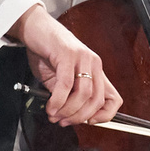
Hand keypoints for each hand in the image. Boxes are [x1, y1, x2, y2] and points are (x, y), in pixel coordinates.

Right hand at [10, 5, 122, 125]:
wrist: (35, 28)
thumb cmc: (47, 51)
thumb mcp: (60, 78)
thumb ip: (68, 95)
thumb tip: (66, 116)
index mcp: (96, 71)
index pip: (114, 99)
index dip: (105, 116)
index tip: (88, 123)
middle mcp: (94, 64)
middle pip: (97, 101)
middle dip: (80, 117)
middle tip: (64, 122)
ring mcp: (82, 58)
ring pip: (83, 95)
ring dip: (68, 111)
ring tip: (54, 115)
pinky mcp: (68, 55)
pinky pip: (66, 85)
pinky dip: (58, 101)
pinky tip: (50, 106)